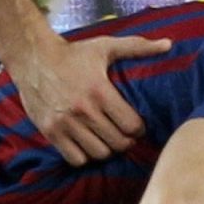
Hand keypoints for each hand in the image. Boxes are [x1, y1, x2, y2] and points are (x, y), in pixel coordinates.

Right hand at [4, 34, 172, 166]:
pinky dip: (84, 156)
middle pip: (117, 143)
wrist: (33, 57)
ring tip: (106, 139)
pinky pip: (75, 159)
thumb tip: (169, 44)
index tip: (136, 125)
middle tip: (124, 135)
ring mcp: (65, 123)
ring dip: (106, 149)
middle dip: (125, 141)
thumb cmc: (73, 53)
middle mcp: (83, 109)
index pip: (131, 126)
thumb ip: (138, 47)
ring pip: (98, 153)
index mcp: (99, 90)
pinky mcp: (50, 132)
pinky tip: (87, 144)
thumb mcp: (106, 46)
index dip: (138, 129)